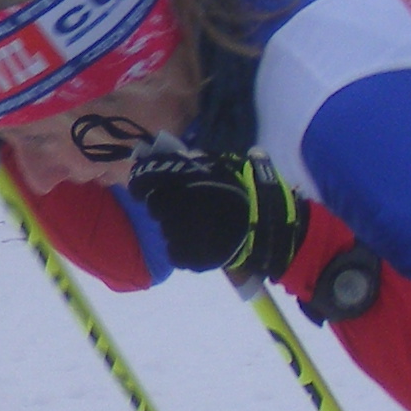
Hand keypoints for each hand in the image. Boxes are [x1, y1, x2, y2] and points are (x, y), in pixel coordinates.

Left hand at [127, 145, 310, 275]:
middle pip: (156, 207)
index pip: (147, 179)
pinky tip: (198, 245)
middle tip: (180, 210)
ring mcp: (183, 234)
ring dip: (175, 229)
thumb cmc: (251, 191)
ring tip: (197, 229)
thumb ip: (201, 161)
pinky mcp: (191, 256)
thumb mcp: (227, 165)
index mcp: (185, 181)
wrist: (269, 226)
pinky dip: (184, 251)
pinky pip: (176, 254)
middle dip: (164, 208)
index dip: (141, 184)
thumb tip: (179, 154)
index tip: (142, 190)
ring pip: (165, 231)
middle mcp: (178, 206)